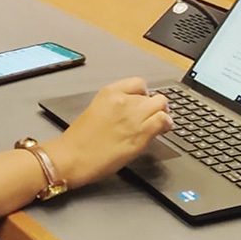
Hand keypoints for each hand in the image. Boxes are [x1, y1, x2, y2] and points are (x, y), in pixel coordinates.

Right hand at [44, 77, 171, 188]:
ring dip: (163, 114)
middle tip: (152, 116)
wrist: (73, 156)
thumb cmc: (79, 139)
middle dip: (154, 106)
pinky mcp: (141, 133)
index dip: (144, 94)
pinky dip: (166, 124)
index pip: (138, 83)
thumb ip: (115, 107)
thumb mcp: (95, 110)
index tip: (144, 102)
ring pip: (161, 105)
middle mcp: (124, 100)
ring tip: (160, 124)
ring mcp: (133, 116)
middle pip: (152, 95)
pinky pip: (163, 120)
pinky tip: (163, 130)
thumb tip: (130, 111)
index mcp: (110, 92)